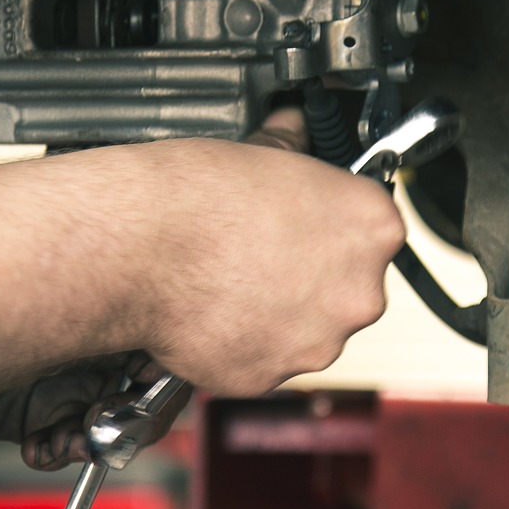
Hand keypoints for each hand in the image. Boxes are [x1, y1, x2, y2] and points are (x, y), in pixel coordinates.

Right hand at [0, 106, 403, 464]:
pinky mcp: (270, 375)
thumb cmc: (192, 196)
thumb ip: (292, 150)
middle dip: (311, 274)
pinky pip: (265, 360)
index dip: (334, 224)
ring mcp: (317, 341)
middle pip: (350, 285)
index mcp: (370, 226)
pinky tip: (212, 311)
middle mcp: (358, 291)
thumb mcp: (259, 150)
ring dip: (279, 312)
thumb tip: (292, 133)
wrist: (134, 245)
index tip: (308, 223)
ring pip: (308, 328)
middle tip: (260, 253)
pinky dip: (243, 343)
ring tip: (228, 281)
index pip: (374, 227)